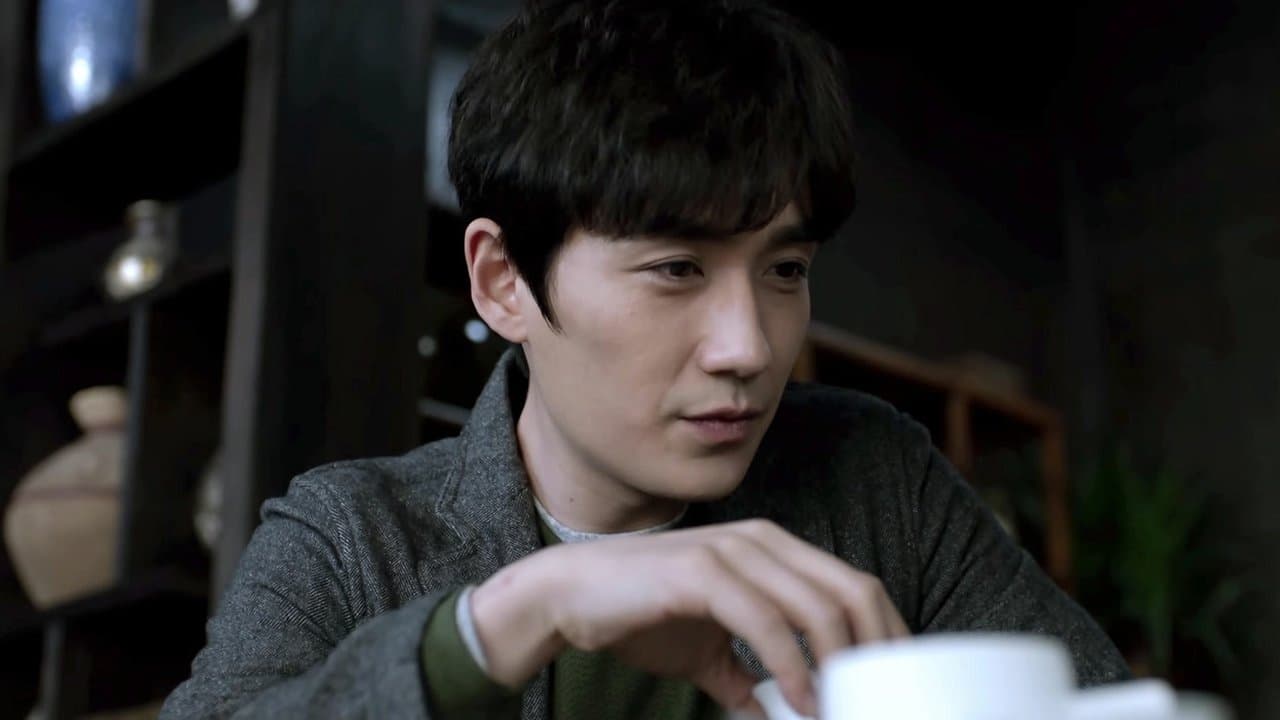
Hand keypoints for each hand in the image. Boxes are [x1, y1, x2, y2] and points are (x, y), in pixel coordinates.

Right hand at [469, 518, 910, 715]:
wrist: (569, 596)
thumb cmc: (639, 615)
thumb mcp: (707, 652)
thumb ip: (746, 677)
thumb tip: (773, 716)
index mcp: (773, 549)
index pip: (854, 586)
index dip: (886, 634)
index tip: (899, 684)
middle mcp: (763, 541)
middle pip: (851, 591)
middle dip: (879, 651)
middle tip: (887, 701)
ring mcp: (733, 551)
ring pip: (817, 606)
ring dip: (841, 666)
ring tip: (846, 710)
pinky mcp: (703, 572)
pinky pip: (765, 622)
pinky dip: (792, 667)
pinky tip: (802, 701)